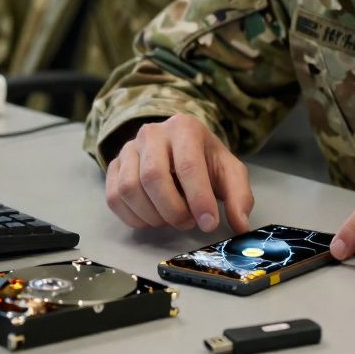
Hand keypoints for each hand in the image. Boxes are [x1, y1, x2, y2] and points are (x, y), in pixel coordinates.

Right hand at [104, 114, 253, 233]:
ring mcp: (128, 148)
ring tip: (171, 219)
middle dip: (173, 210)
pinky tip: (152, 218)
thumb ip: (239, 196)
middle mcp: (152, 133)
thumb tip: (240, 225)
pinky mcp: (113, 166)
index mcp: (184, 128)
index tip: (208, 223)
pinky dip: (133, 218)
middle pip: (153, 177)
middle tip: (188, 222)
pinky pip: (114, 197)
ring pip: (129, 189)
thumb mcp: (229, 172)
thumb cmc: (205, 160)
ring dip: (152, 216)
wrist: (179, 148)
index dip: (198, 199)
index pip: (187, 165)